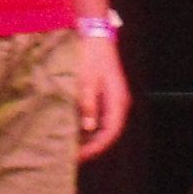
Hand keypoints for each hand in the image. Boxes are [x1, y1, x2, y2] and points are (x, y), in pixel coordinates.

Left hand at [74, 34, 129, 159]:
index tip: (80, 156)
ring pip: (105, 125)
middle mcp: (119, 103)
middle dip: (92, 145)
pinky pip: (101, 116)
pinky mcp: (106, 95)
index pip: (110, 133)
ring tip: (73, 145)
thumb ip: (88, 104)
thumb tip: (89, 128)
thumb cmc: (92, 58)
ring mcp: (114, 99)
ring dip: (91, 137)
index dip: (96, 147)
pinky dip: (90, 126)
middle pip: (108, 132)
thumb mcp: (87, 81)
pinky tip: (76, 129)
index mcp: (118, 102)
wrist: (96, 38)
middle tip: (74, 155)